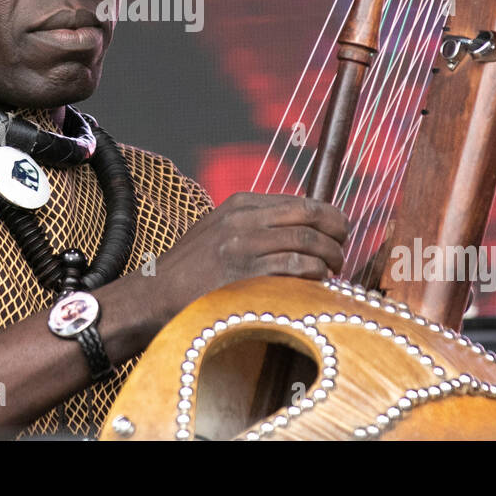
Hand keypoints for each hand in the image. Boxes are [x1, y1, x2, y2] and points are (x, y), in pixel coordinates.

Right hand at [148, 192, 348, 324]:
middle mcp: (244, 219)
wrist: (152, 293)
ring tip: (334, 271)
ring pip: (308, 242)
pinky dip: (314, 275)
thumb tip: (300, 230)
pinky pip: (295, 267)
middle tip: (343, 252)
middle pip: (310, 217)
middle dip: (337, 235)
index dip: (329, 217)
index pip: (301, 202)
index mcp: (240, 203)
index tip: (339, 232)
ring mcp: (244, 245)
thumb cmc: (189, 269)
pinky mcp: (244, 273)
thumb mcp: (219, 230)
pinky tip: (317, 283)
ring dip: (331, 258)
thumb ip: (255, 224)